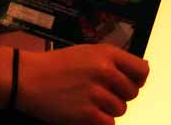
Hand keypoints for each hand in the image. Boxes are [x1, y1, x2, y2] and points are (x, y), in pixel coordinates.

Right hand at [17, 44, 148, 124]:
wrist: (29, 78)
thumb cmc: (57, 65)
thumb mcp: (86, 52)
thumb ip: (111, 60)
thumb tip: (140, 72)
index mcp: (106, 53)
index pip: (141, 69)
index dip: (137, 78)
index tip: (129, 81)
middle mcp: (105, 71)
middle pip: (132, 92)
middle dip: (119, 94)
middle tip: (99, 91)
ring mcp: (97, 93)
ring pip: (120, 109)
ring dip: (107, 108)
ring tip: (87, 99)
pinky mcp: (89, 115)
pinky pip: (109, 123)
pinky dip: (98, 121)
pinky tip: (84, 110)